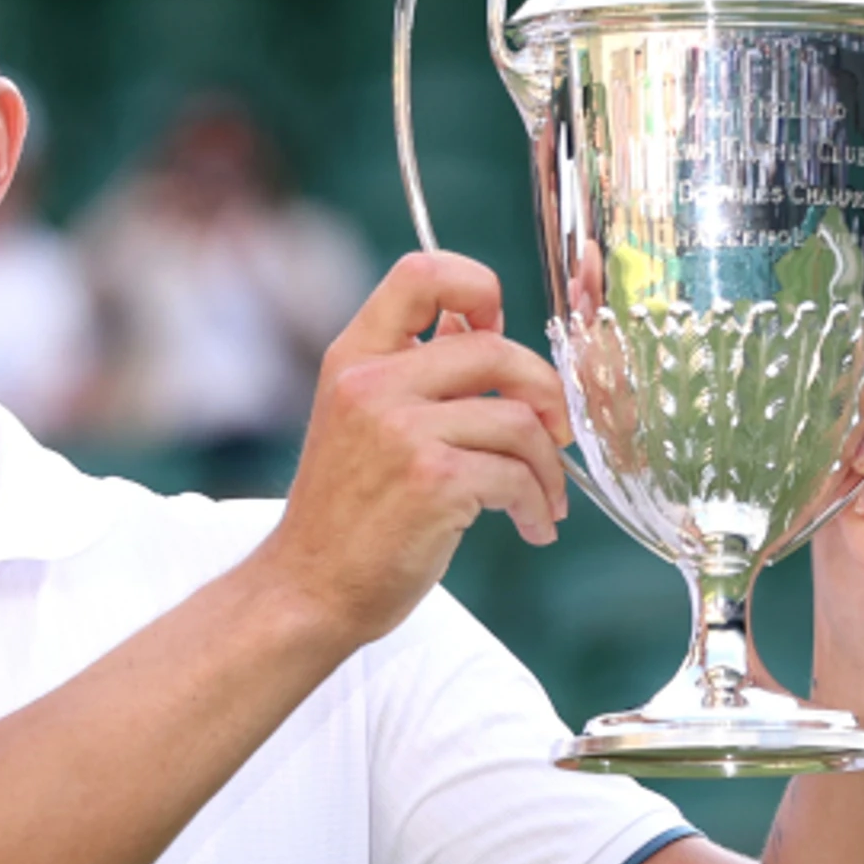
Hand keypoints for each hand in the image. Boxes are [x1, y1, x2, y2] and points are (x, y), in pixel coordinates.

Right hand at [259, 249, 572, 644]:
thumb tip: (478, 324)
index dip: (476, 287)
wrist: (309, 589)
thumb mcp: (362, 421)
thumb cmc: (344, 513)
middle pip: (495, 348)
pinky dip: (537, 503)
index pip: (421, 273)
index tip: (495, 328)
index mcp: (353, 359)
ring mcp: (399, 431)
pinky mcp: (431, 481)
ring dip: (546, 464)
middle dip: (544, 392)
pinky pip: (516, 474)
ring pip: (517, 419)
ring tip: (543, 497)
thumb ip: (415, 369)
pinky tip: (531, 524)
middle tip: (554, 432)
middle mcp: (371, 385)